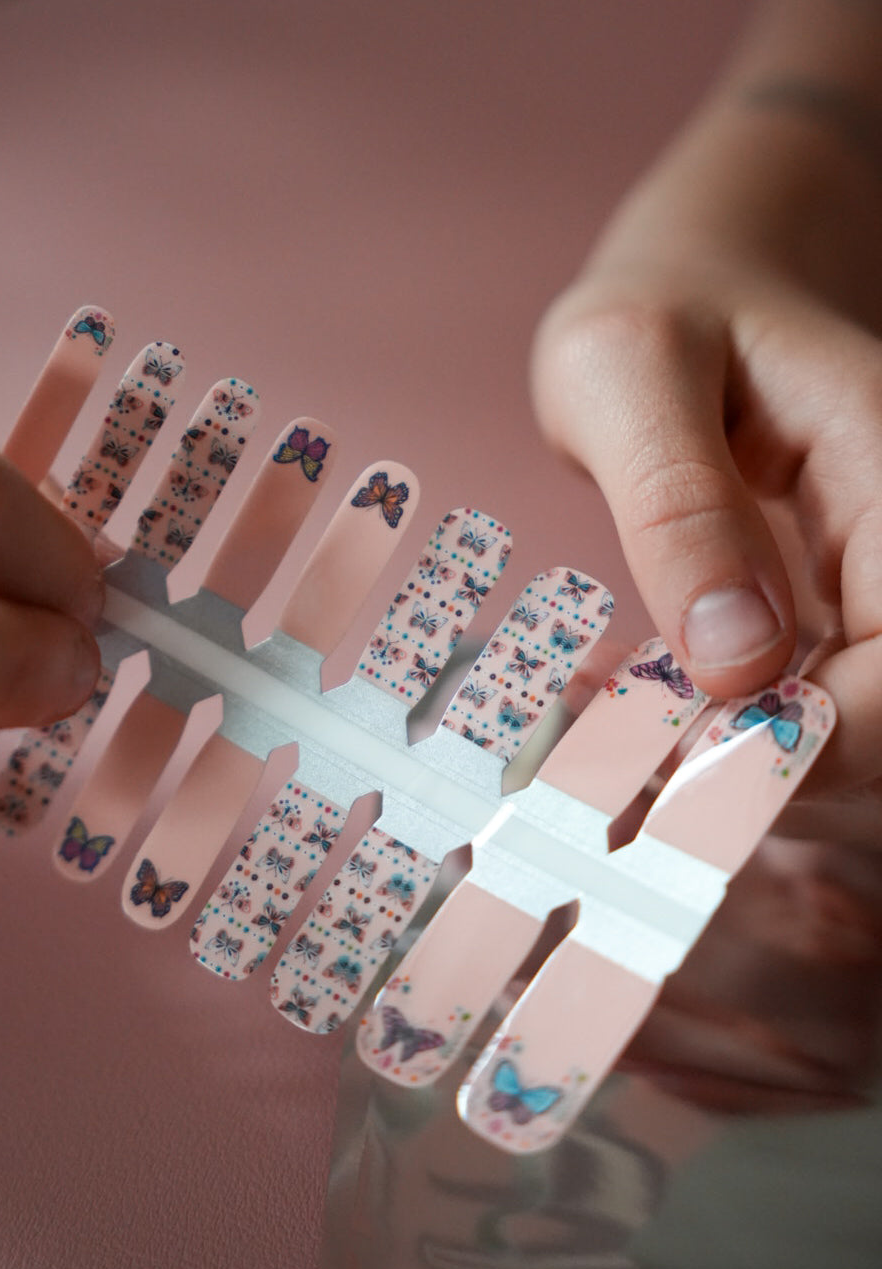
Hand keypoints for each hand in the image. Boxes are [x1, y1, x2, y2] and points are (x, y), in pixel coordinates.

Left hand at [531, 43, 881, 840]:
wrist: (691, 291)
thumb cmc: (658, 313)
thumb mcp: (628, 372)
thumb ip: (679, 504)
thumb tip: (734, 662)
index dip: (824, 743)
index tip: (692, 769)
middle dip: (776, 774)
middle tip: (631, 778)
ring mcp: (875, 585)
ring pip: (854, 734)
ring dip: (739, 769)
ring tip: (611, 744)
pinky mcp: (835, 616)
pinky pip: (802, 708)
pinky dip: (719, 735)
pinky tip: (626, 712)